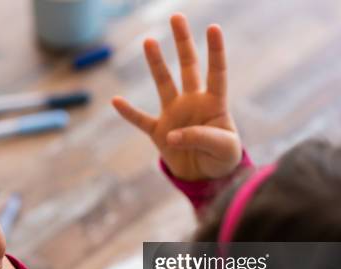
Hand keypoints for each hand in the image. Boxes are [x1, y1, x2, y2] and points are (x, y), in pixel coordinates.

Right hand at [112, 14, 240, 180]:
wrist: (205, 177)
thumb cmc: (222, 159)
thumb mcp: (224, 150)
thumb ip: (202, 138)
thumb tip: (173, 134)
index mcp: (214, 104)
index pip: (216, 73)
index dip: (215, 52)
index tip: (213, 28)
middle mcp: (193, 103)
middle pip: (188, 67)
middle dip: (183, 43)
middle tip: (177, 18)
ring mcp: (174, 115)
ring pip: (163, 84)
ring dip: (156, 64)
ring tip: (149, 41)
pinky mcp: (159, 132)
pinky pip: (141, 120)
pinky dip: (128, 113)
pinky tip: (116, 101)